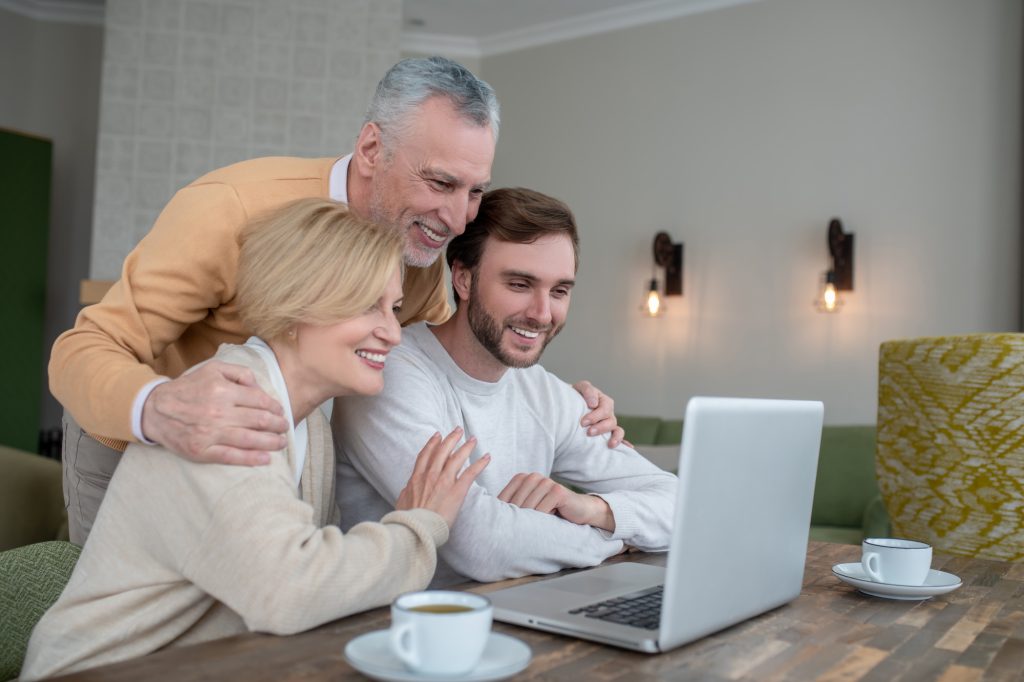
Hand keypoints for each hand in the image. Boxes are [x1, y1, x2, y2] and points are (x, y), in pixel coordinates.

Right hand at [141, 361, 288, 465]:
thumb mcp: (213, 370)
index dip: (275, 407)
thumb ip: (240, 373)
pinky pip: (232, 456)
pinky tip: (265, 459)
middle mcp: (218, 412)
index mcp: (222, 390)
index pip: (259, 400)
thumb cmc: (188, 388)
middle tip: (285, 427)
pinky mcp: (202, 451)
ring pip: (250, 439)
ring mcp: (210, 433)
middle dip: (278, 425)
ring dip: (271, 442)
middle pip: (259, 420)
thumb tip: (260, 387)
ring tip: (281, 443)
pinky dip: (251, 458)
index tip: (281, 412)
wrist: (155, 409)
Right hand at [395, 428, 489, 526]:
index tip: (437, 435)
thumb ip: (406, 492)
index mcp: (417, 477)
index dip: (432, 443)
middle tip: (458, 430)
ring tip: (473, 439)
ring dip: (466, 446)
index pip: (426, 455)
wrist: (417, 528)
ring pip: (457, 457)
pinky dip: (480, 463)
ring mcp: (445, 481)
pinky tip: (487, 457)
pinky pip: (471, 472)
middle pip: (443, 451)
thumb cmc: (409, 518)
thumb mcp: (402, 501)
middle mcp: (431, 475)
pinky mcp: (457, 490)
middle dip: (451, 439)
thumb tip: (406, 489)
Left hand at [497, 472, 615, 531]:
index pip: (504, 497)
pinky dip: (541, 520)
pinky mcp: (557, 491)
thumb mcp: (530, 507)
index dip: (501, 515)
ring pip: (528, 508)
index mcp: (522, 478)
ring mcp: (546, 482)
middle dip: (513, 522)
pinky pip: (543, 510)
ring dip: (527, 523)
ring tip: (524, 536)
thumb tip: (487, 519)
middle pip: (515, 504)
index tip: (497, 530)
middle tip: (510, 537)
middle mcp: (533, 477)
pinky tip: (542, 527)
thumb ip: (514, 508)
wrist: (579, 510)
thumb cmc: (551, 512)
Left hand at [573, 380, 624, 447]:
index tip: (583, 423)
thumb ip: (588, 391)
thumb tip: (594, 404)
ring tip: (610, 445)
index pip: (604, 409)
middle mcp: (609, 414)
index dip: (595, 416)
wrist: (570, 405)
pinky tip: (628, 448)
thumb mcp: (581, 388)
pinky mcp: (606, 434)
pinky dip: (624, 443)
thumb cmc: (576, 396)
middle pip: (611, 422)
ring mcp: (609, 425)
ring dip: (616, 438)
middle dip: (601, 428)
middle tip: (589, 432)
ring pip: (618, 431)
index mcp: (605, 402)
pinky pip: (618, 439)